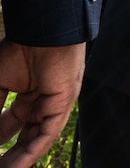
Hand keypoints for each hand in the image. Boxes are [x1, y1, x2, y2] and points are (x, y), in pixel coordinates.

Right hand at [0, 41, 84, 167]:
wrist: (40, 34)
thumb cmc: (19, 51)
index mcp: (27, 96)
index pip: (8, 126)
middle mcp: (41, 103)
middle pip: (23, 137)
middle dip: (8, 156)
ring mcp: (52, 106)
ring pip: (34, 141)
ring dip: (17, 159)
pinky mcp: (62, 106)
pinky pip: (46, 135)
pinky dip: (30, 153)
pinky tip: (15, 167)